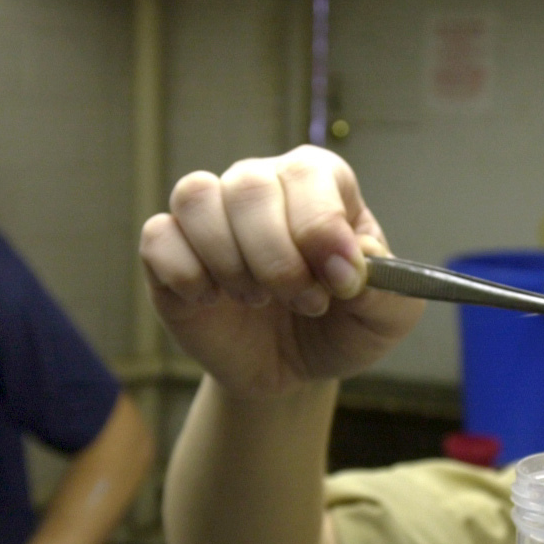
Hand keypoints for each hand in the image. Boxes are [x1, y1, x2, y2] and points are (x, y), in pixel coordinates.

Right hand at [138, 145, 423, 397]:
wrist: (294, 369)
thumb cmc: (341, 327)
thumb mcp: (385, 319)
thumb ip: (385, 289)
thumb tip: (356, 260)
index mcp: (318, 185)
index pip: (307, 174)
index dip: (320, 227)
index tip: (341, 281)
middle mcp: (260, 185)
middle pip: (248, 185)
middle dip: (277, 258)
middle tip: (305, 302)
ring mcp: (211, 216)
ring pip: (196, 198)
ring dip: (230, 263)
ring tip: (259, 301)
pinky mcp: (169, 251)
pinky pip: (157, 237)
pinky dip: (185, 274)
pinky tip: (212, 301)